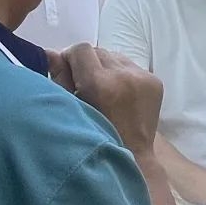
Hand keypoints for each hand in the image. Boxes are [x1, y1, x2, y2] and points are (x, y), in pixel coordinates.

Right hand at [47, 44, 162, 155]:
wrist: (132, 155)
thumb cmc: (94, 136)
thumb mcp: (71, 109)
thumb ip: (60, 78)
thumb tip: (50, 52)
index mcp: (100, 83)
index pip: (81, 49)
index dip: (71, 58)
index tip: (68, 73)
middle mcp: (124, 75)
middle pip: (98, 51)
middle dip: (88, 64)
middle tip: (85, 85)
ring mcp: (143, 77)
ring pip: (116, 57)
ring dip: (106, 68)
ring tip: (104, 91)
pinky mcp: (155, 81)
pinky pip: (132, 66)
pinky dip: (122, 75)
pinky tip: (120, 94)